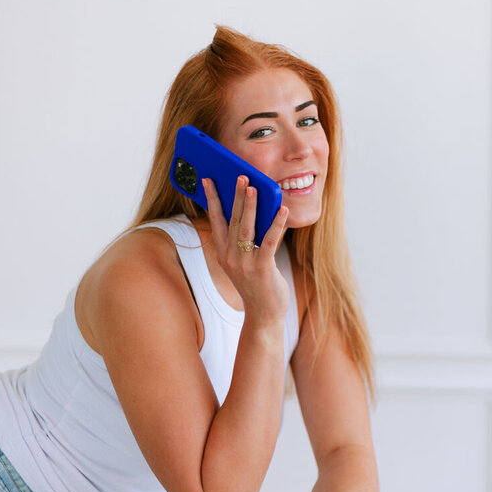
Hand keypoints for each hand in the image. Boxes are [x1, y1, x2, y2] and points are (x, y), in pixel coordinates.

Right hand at [203, 176, 288, 323]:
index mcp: (222, 252)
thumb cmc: (257, 284)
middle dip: (235, 197)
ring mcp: (244, 264)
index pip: (214, 220)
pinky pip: (269, 242)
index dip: (211, 199)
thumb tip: (254, 208)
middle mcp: (229, 257)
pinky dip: (276, 224)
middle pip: (232, 220)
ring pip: (247, 229)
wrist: (264, 315)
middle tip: (240, 176)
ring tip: (255, 188)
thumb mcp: (244, 261)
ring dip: (251, 207)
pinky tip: (283, 210)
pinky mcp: (262, 269)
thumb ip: (245, 238)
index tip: (207, 179)